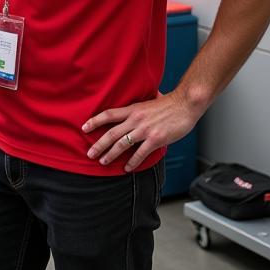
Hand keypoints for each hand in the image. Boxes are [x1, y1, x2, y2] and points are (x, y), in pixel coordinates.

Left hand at [82, 92, 200, 171]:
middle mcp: (135, 119)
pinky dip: (132, 162)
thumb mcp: (147, 102)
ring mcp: (145, 130)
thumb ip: (138, 108)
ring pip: (122, 144)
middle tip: (90, 154)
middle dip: (98, 145)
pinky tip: (127, 168)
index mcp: (132, 109)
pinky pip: (140, 153)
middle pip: (111, 133)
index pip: (108, 115)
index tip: (84, 128)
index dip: (94, 121)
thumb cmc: (169, 104)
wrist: (185, 104)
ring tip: (103, 162)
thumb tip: (133, 109)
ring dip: (111, 155)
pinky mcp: (156, 139)